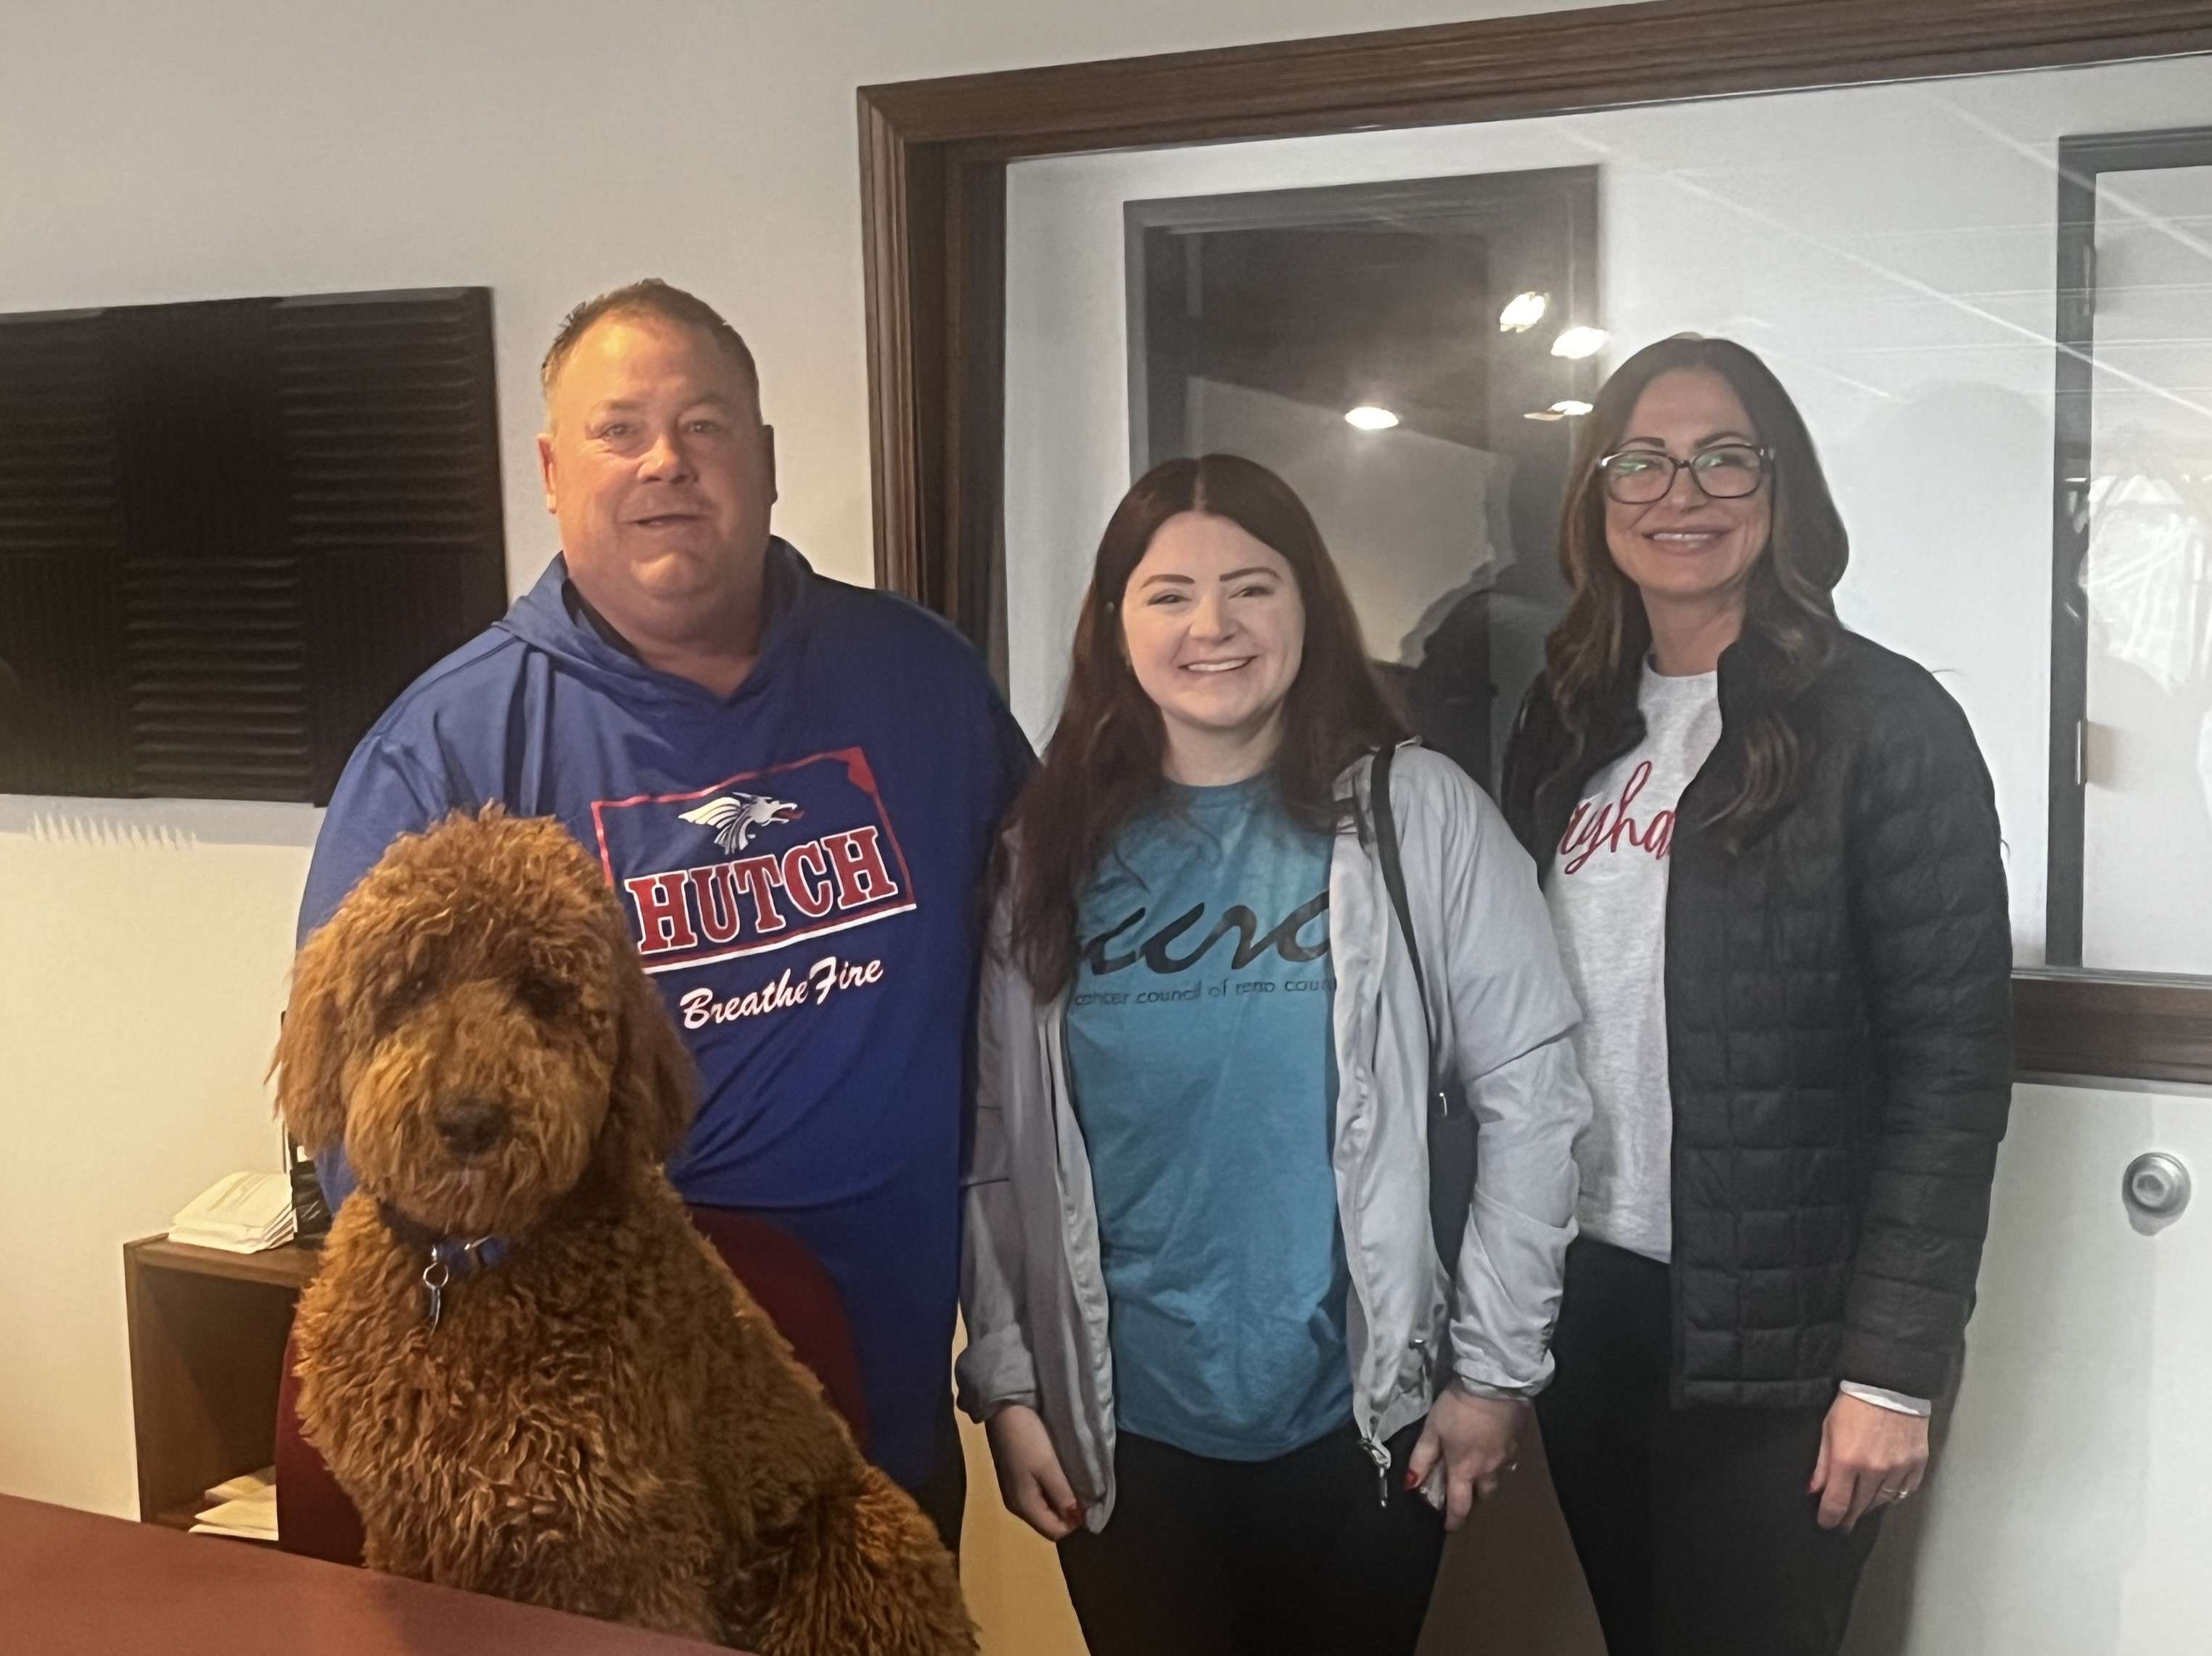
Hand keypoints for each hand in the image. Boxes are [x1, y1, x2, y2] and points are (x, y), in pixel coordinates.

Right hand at [984, 1403, 1084, 1540]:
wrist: (1002, 1409)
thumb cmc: (1027, 1438)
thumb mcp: (1049, 1467)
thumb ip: (1064, 1495)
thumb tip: (1079, 1519)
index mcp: (1024, 1506)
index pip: (1054, 1532)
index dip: (1075, 1522)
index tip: (1089, 1502)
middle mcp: (1015, 1505)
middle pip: (1047, 1522)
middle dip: (1068, 1511)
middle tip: (1083, 1489)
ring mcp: (1013, 1491)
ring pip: (1043, 1508)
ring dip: (1059, 1499)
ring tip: (1072, 1480)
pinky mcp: (1013, 1478)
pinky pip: (1036, 1495)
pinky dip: (1050, 1489)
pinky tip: (1057, 1472)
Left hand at [1407, 1387, 1525, 1530]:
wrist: (1494, 1385)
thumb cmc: (1458, 1408)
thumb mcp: (1432, 1429)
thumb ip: (1421, 1459)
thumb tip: (1410, 1485)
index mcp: (1464, 1470)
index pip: (1460, 1506)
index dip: (1454, 1520)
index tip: (1449, 1527)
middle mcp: (1488, 1471)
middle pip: (1483, 1497)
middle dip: (1473, 1498)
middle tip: (1463, 1489)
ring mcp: (1506, 1459)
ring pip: (1497, 1481)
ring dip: (1486, 1481)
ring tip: (1478, 1468)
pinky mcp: (1518, 1445)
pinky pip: (1508, 1464)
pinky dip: (1499, 1464)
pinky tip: (1493, 1450)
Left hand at [1810, 1393, 1928, 1531]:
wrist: (1890, 1385)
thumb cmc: (1852, 1404)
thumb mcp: (1829, 1430)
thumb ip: (1822, 1464)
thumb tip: (1814, 1491)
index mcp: (1847, 1461)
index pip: (1837, 1503)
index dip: (1830, 1518)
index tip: (1826, 1524)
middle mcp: (1875, 1470)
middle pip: (1860, 1506)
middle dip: (1849, 1516)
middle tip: (1843, 1522)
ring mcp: (1899, 1469)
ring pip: (1883, 1501)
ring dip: (1870, 1506)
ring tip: (1861, 1506)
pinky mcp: (1918, 1464)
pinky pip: (1905, 1491)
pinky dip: (1894, 1495)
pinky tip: (1885, 1494)